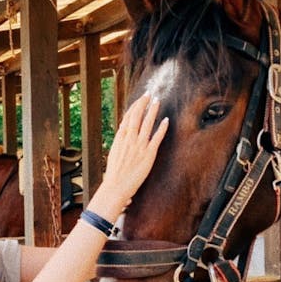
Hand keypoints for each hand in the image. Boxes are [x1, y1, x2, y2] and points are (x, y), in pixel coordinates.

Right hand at [93, 93, 168, 216]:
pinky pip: (156, 138)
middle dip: (143, 103)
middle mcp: (129, 140)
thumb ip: (120, 142)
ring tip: (157, 101)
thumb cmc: (114, 174)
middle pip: (136, 116)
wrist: (115, 187)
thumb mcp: (114, 154)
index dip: (134, 107)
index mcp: (120, 139)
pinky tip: (166, 120)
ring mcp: (139, 146)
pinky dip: (161, 128)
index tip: (140, 99)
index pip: (127, 118)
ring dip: (152, 111)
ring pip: (146, 123)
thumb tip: (124, 132)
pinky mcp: (148, 155)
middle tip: (149, 94)